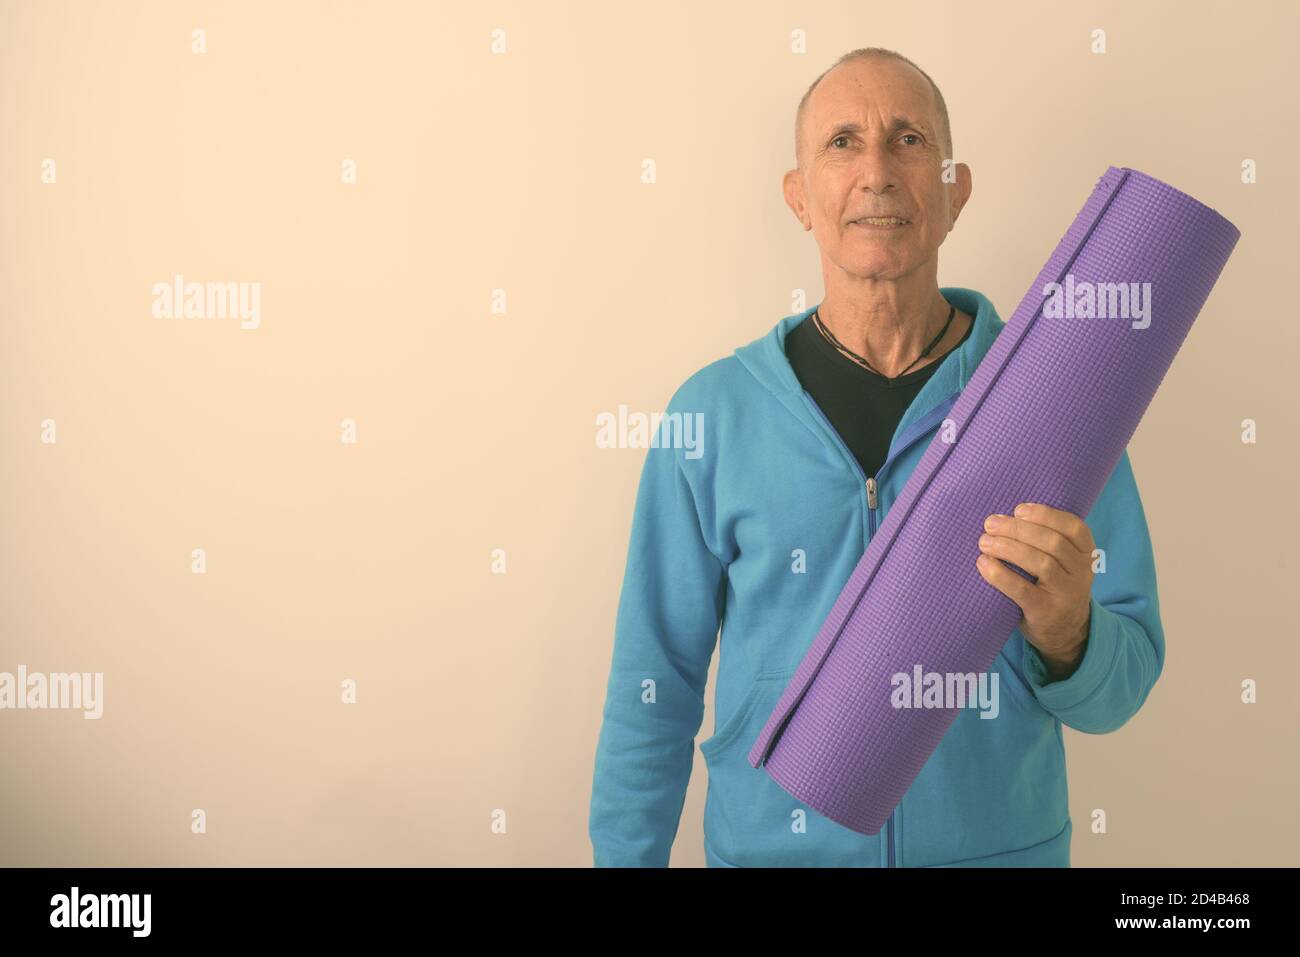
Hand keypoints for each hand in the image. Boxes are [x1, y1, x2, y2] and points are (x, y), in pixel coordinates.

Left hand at [976, 502, 1094, 681]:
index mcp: (1086, 553)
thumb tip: (1005, 515)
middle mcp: (1082, 573)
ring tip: (984, 542)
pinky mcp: (1046, 612)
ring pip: (1041, 563)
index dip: (1045, 515)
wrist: (1064, 631)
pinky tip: (983, 564)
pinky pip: (1023, 590)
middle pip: (1052, 542)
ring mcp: (1066, 594)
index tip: (1018, 509)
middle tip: (990, 524)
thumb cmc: (1053, 585)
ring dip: (1008, 548)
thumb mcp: (1064, 562)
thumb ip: (1046, 540)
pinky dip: (1001, 575)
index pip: (1073, 527)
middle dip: (1018, 529)